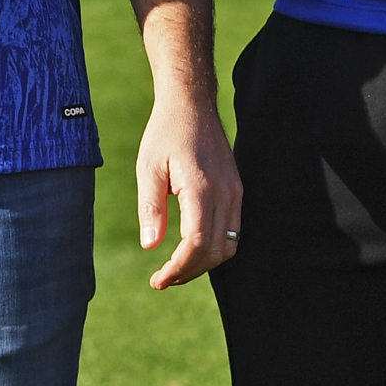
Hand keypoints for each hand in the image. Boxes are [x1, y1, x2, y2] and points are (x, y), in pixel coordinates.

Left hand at [138, 91, 240, 288]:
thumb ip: (151, 207)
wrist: (192, 105)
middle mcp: (225, 193)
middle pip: (215, 251)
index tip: (158, 279)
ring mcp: (235, 193)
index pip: (197, 243)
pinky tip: (191, 249)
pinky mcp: (237, 191)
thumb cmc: (165, 133)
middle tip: (162, 279)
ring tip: (175, 268)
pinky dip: (215, 248)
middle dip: (189, 272)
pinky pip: (233, 231)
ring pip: (229, 246)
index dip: (179, 268)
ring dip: (203, 264)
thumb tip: (150, 246)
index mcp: (200, 186)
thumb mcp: (148, 167)